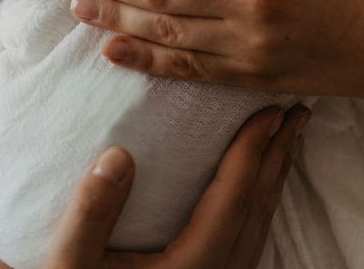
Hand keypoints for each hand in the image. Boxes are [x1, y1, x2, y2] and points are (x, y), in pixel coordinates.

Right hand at [43, 104, 309, 267]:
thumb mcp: (69, 265)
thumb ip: (91, 215)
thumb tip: (118, 155)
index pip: (233, 199)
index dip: (252, 151)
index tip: (269, 111)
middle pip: (257, 212)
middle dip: (278, 157)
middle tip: (295, 114)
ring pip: (258, 230)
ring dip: (272, 180)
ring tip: (281, 142)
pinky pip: (247, 243)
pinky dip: (257, 206)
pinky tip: (252, 190)